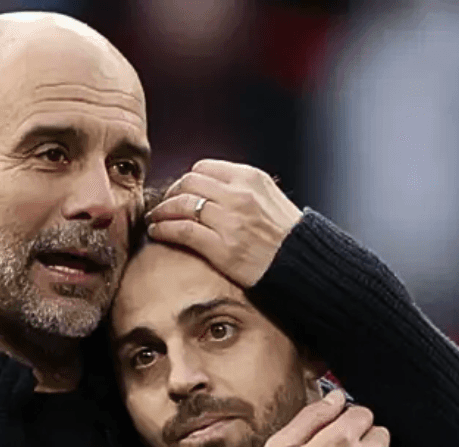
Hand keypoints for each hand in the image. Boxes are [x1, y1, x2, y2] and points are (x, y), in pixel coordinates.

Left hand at [145, 159, 303, 287]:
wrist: (303, 266)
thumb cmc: (287, 237)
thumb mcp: (270, 199)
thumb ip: (243, 190)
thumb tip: (212, 189)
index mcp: (250, 178)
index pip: (204, 168)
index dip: (186, 181)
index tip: (180, 193)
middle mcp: (239, 195)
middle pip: (188, 183)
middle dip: (171, 194)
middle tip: (163, 207)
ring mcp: (230, 221)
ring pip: (180, 204)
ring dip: (162, 211)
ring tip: (155, 219)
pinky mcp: (222, 247)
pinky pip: (181, 230)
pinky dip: (163, 229)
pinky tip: (157, 232)